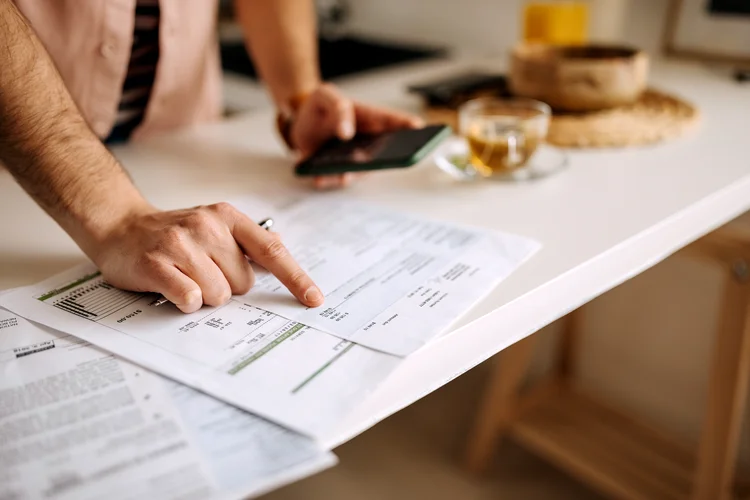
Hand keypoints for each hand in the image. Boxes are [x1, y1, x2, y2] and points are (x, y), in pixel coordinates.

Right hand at [89, 202, 323, 312]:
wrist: (119, 226)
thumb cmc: (172, 232)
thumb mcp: (213, 225)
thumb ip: (247, 239)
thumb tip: (281, 244)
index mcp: (227, 217)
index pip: (271, 251)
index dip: (295, 278)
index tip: (314, 299)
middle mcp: (207, 225)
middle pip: (244, 283)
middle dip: (227, 287)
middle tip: (201, 272)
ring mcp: (181, 243)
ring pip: (219, 295)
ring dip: (205, 296)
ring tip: (184, 277)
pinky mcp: (157, 263)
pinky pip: (190, 298)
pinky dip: (186, 302)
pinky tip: (173, 288)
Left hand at [290, 83, 423, 188]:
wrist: (299, 121)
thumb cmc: (319, 106)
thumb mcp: (325, 96)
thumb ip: (337, 107)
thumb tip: (346, 131)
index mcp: (369, 119)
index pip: (393, 122)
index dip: (408, 126)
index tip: (418, 128)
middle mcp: (367, 142)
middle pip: (384, 153)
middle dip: (387, 159)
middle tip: (386, 161)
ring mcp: (354, 158)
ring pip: (360, 171)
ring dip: (352, 175)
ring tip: (344, 175)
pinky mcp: (337, 170)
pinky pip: (336, 179)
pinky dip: (328, 179)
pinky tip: (320, 178)